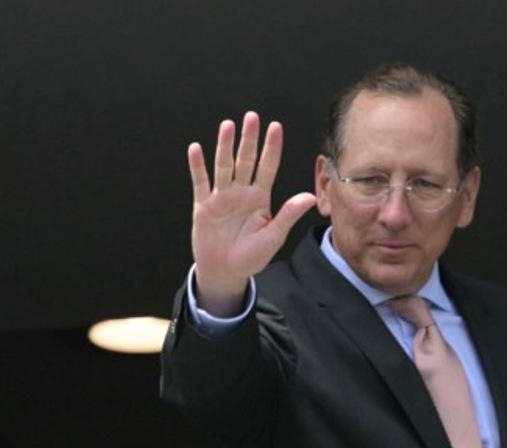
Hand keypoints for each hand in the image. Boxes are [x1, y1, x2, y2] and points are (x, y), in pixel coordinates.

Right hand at [188, 111, 315, 315]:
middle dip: (249, 139)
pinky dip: (197, 166)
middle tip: (252, 117)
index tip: (275, 127)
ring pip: (224, 166)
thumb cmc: (251, 256)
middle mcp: (241, 193)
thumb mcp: (274, 237)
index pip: (268, 167)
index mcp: (260, 198)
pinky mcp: (203, 206)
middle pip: (246, 161)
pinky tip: (196, 149)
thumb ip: (288, 215)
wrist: (226, 272)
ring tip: (227, 126)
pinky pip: (201, 182)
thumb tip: (309, 197)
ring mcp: (222, 197)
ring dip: (225, 146)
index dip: (271, 148)